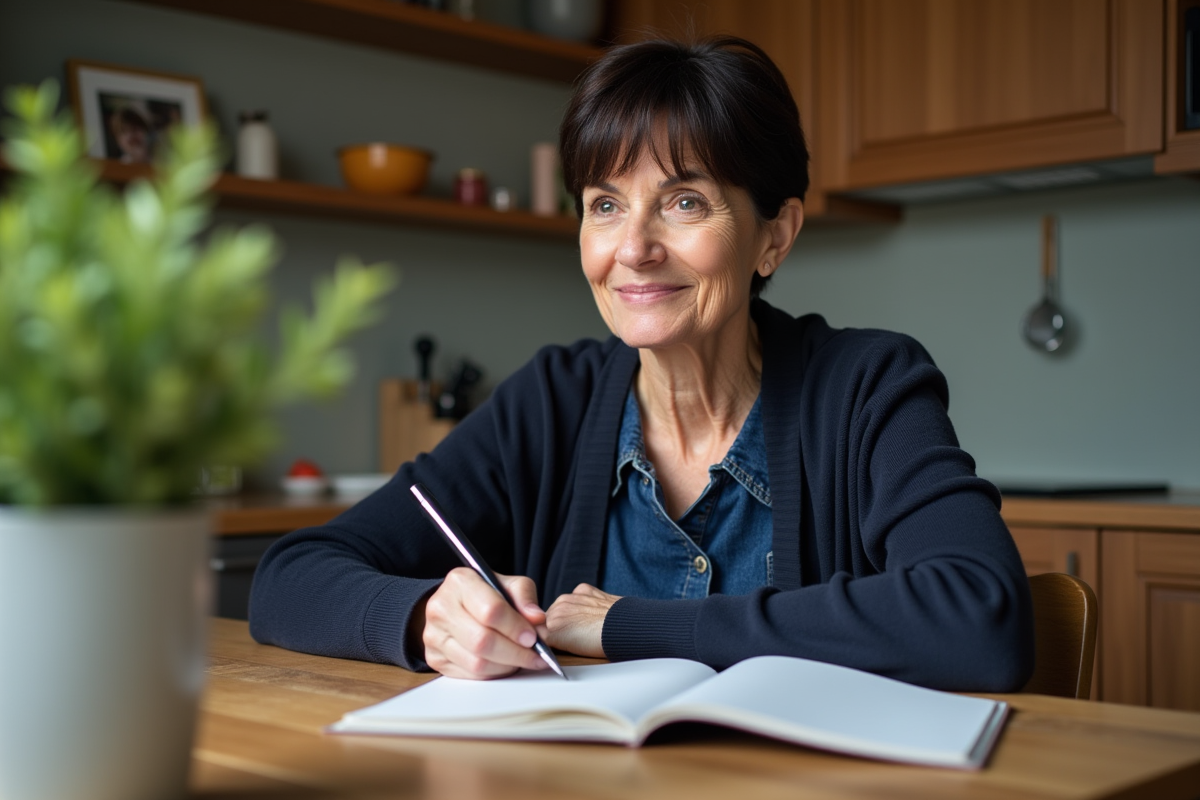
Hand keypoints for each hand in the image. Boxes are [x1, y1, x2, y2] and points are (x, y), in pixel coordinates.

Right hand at [420, 567, 548, 679]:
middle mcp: (441, 607)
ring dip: (507, 666)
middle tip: (535, 656)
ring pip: (477, 663)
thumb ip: (525, 598)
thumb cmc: (486, 595)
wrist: (455, 605)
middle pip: (483, 641)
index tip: (534, 637)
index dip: (516, 628)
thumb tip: (537, 620)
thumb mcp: (508, 585)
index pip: (491, 611)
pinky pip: (470, 675)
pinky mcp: (435, 658)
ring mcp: (433, 635)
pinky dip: (494, 673)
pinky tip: (505, 664)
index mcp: (460, 582)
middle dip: (515, 653)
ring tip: (522, 659)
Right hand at [544, 583, 620, 658]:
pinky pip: (575, 596)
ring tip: (584, 626)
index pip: (537, 632)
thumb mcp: (572, 652)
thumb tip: (547, 642)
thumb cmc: (603, 644)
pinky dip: (581, 603)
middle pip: (547, 618)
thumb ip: (554, 643)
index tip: (553, 645)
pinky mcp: (583, 589)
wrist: (626, 627)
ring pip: (560, 606)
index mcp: (550, 627)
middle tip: (572, 638)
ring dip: (568, 615)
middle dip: (556, 626)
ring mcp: (570, 597)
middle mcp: (557, 609)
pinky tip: (592, 614)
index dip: (546, 639)